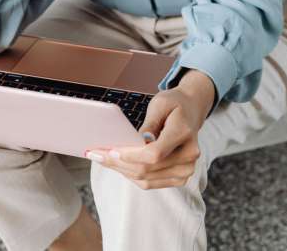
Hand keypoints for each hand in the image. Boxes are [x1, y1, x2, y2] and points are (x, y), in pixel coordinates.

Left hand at [84, 71, 215, 189]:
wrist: (191, 110)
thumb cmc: (174, 104)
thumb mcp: (160, 103)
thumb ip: (149, 124)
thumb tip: (135, 142)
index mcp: (184, 134)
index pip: (155, 153)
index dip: (131, 155)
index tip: (111, 151)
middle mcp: (188, 157)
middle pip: (147, 169)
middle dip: (118, 163)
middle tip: (95, 154)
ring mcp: (185, 170)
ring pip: (146, 179)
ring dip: (121, 171)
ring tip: (101, 160)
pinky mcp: (179, 178)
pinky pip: (150, 183)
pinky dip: (131, 175)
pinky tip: (117, 165)